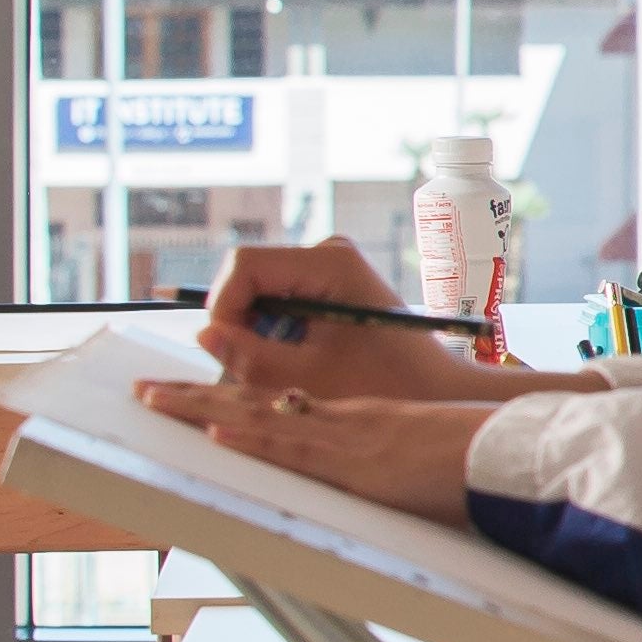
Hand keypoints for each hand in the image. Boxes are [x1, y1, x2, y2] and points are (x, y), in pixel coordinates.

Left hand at [137, 380, 496, 525]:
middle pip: (259, 406)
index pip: (287, 409)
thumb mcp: (439, 454)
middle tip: (147, 390)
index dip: (238, 401)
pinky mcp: (357, 464)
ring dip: (202, 409)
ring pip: (262, 419)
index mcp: (367, 422)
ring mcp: (350, 441)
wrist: (518, 456)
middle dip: (198, 399)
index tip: (201, 397)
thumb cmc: (490, 457)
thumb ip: (408, 461)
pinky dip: (253, 437)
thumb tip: (402, 479)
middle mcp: (349, 423)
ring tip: (154, 401)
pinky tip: (216, 429)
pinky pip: (295, 448)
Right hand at [197, 241, 513, 402]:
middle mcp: (327, 254)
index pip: (243, 266)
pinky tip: (300, 361)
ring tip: (287, 370)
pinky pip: (277, 303)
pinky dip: (275, 335)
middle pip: (246, 279)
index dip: (223, 308)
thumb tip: (205, 334)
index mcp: (330, 263)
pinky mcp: (328, 285)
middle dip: (240, 326)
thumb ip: (251, 356)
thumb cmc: (388, 384)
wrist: (436, 387)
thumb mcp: (308, 378)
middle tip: (258, 369)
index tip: (227, 350)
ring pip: (258, 295)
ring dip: (258, 335)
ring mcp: (328, 268)